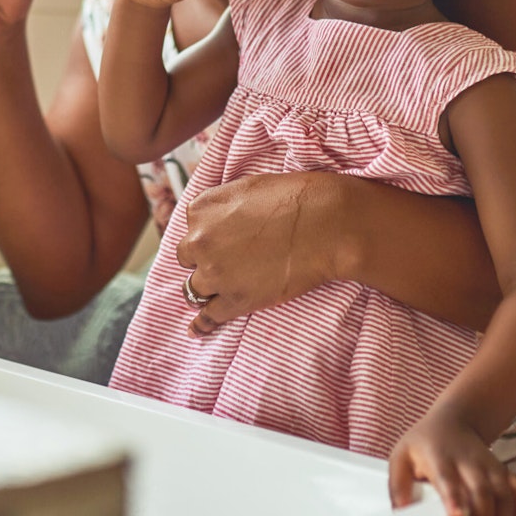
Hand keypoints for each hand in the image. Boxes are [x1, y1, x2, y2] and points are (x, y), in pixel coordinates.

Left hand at [176, 172, 342, 335]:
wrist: (326, 225)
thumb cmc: (294, 198)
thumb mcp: (247, 186)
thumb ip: (221, 204)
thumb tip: (214, 220)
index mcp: (202, 209)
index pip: (191, 228)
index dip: (208, 235)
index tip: (223, 240)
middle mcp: (200, 241)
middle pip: (188, 259)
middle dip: (203, 260)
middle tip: (228, 261)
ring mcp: (216, 273)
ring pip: (194, 289)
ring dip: (205, 289)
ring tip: (217, 292)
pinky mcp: (236, 300)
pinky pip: (209, 317)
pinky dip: (201, 325)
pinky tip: (196, 330)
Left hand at [388, 411, 515, 515]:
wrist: (453, 421)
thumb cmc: (426, 442)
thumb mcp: (401, 456)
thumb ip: (398, 484)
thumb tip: (401, 510)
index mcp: (440, 457)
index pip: (448, 477)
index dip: (453, 498)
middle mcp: (469, 461)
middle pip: (482, 492)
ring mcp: (490, 465)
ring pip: (504, 495)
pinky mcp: (504, 471)